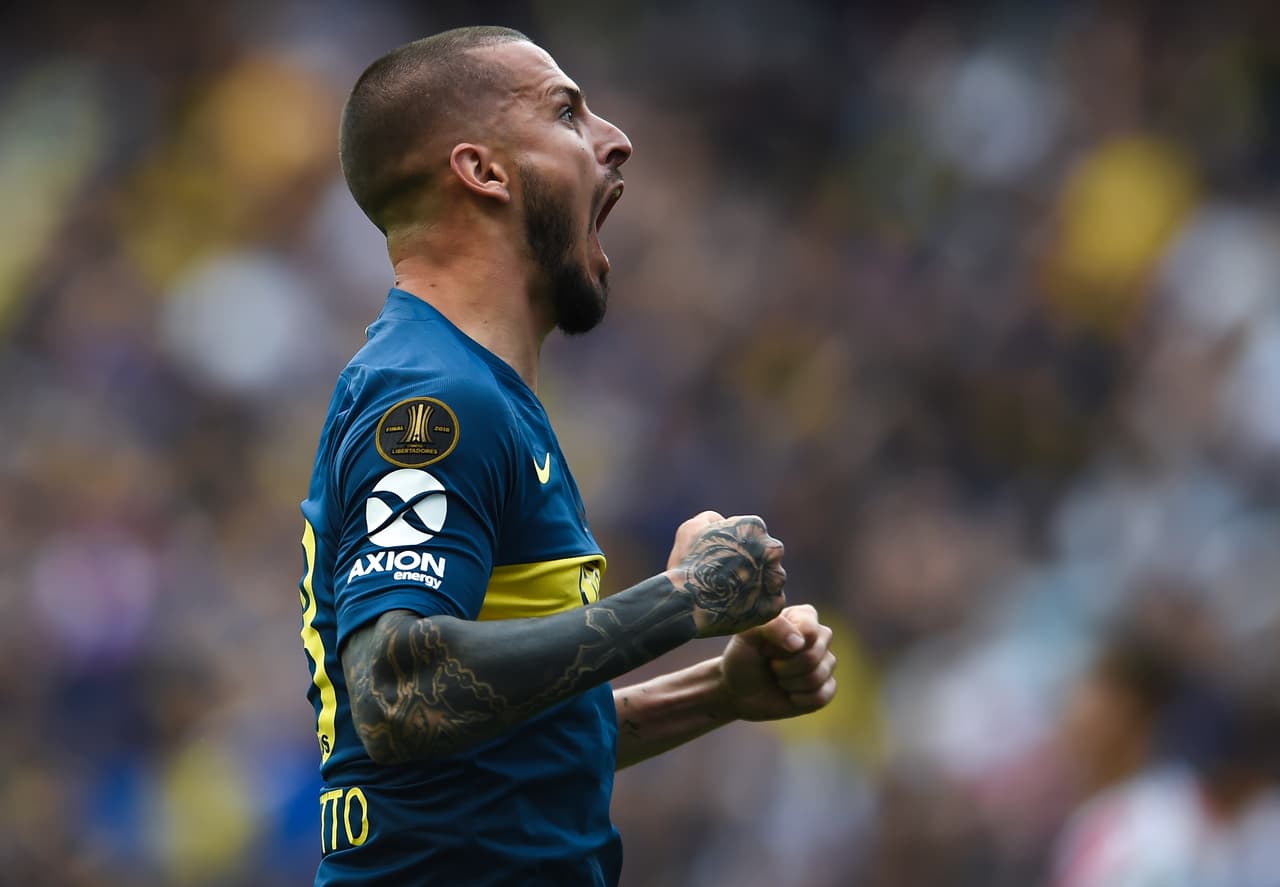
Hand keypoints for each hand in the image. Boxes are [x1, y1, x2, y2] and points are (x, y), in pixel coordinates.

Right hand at [672, 515, 785, 637]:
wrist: (687, 604)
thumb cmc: (686, 563)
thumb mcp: (692, 528)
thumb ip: (713, 521)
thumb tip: (722, 525)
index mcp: (753, 527)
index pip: (753, 531)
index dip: (737, 543)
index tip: (723, 555)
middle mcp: (771, 549)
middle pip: (770, 553)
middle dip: (755, 561)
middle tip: (732, 574)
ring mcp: (774, 578)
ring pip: (775, 577)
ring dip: (760, 582)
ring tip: (735, 592)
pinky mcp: (773, 604)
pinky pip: (773, 601)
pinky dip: (761, 604)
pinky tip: (741, 605)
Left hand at [718, 604, 836, 721]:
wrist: (739, 689)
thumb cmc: (743, 656)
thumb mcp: (748, 634)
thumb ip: (773, 626)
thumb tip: (799, 643)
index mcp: (803, 616)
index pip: (809, 629)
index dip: (784, 646)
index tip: (765, 649)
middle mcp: (818, 637)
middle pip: (814, 655)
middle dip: (785, 667)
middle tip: (771, 666)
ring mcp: (824, 662)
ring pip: (819, 676)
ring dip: (790, 683)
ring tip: (778, 678)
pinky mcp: (826, 688)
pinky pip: (823, 696)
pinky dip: (800, 699)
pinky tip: (789, 694)